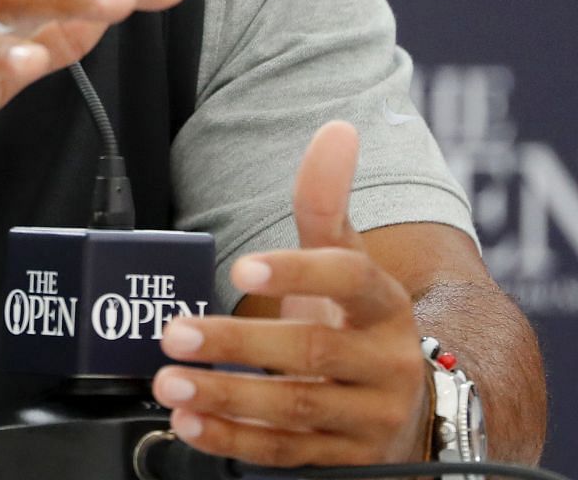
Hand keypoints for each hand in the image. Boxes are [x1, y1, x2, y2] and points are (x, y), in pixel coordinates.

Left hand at [151, 121, 430, 467]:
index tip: (240, 265)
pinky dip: (233, 440)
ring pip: (295, 406)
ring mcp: (368, 415)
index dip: (298, 269)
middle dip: (237, 341)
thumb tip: (336, 130)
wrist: (408, 408)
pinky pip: (287, 452)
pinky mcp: (347, 460)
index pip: (350, 278)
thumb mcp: (348, 262)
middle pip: (312, 349)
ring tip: (169, 383)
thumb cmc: (360, 323)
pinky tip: (190, 424)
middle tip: (174, 332)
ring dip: (226, 395)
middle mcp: (385, 361)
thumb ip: (327, 202)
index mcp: (385, 304)